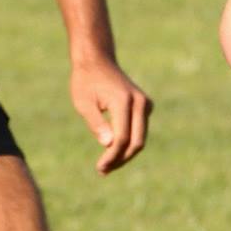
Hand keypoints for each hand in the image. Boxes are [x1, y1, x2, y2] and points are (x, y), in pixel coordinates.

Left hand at [68, 58, 150, 173]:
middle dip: (121, 159)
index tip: (100, 168)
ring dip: (125, 154)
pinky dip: (128, 143)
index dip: (112, 156)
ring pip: (140, 139)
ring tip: (106, 165)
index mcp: (125, 102)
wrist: (98, 61)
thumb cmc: (86, 81)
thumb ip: (96, 124)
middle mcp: (141, 104)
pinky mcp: (145, 107)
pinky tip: (113, 151)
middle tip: (103, 170)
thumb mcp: (83, 103)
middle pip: (136, 142)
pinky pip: (139, 131)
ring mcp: (146, 105)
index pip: (122, 138)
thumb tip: (108, 145)